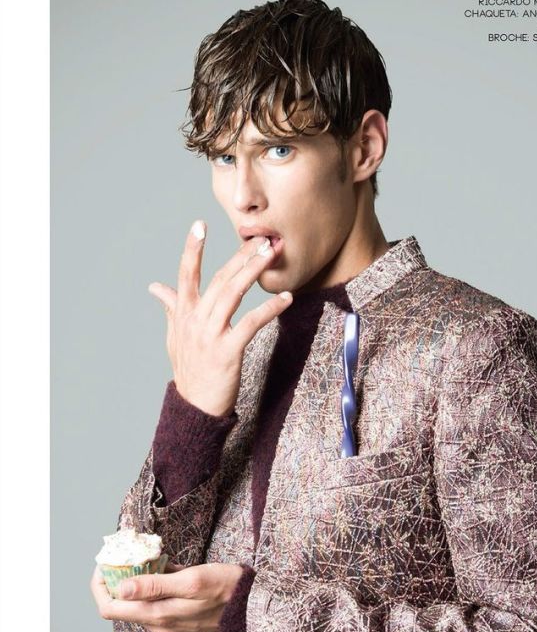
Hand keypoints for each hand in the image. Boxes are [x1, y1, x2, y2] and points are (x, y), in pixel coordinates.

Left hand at [90, 561, 245, 631]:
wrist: (254, 609)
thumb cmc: (227, 590)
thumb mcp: (192, 580)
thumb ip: (155, 585)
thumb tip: (121, 588)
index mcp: (157, 616)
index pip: (108, 607)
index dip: (100, 584)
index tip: (106, 562)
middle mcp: (158, 627)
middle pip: (121, 606)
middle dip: (119, 579)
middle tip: (129, 554)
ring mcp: (168, 628)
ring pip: (138, 605)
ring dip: (138, 582)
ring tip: (154, 560)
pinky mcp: (178, 625)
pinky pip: (155, 607)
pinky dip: (153, 589)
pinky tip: (168, 573)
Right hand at [148, 222, 292, 416]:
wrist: (195, 407)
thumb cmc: (189, 371)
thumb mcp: (174, 337)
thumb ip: (171, 308)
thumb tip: (156, 286)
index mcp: (183, 314)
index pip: (186, 274)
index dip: (192, 249)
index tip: (200, 224)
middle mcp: (194, 320)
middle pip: (218, 279)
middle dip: (239, 255)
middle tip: (260, 237)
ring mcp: (209, 335)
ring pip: (232, 294)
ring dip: (253, 271)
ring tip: (271, 254)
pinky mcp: (227, 351)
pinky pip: (251, 323)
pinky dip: (269, 308)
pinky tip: (286, 298)